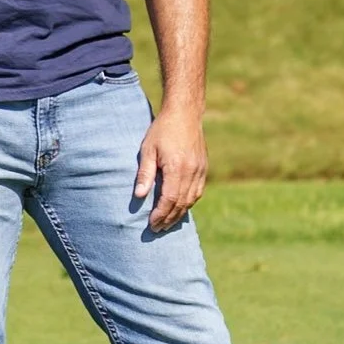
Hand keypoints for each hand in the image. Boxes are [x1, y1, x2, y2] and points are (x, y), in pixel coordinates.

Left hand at [135, 105, 207, 231]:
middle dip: (169, 219)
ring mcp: (200, 170)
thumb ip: (145, 174)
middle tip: (157, 229)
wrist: (185, 114)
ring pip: (191, 200)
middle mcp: (192, 171)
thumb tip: (139, 196)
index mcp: (177, 167)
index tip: (151, 224)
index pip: (169, 199)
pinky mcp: (203, 168)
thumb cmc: (162, 130)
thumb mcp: (148, 149)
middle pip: (181, 203)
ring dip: (179, 214)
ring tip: (167, 224)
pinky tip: (179, 208)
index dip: (160, 214)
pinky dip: (188, 203)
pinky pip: (197, 192)